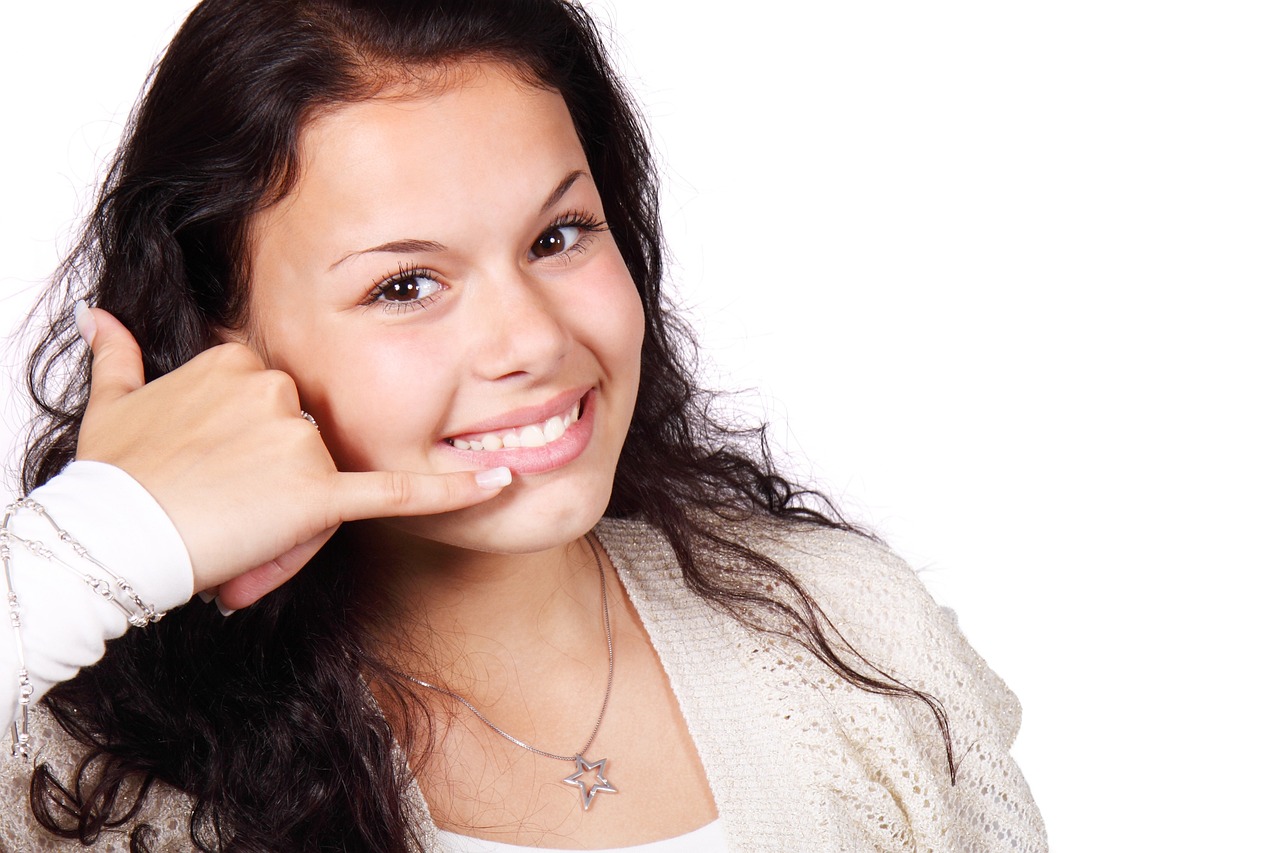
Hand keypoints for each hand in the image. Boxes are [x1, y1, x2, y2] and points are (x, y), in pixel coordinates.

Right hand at [74, 305, 509, 609]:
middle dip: (278, 473)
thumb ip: (117, 356)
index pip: (278, 403)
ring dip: (293, 503)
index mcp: (237, 362)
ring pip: (327, 472)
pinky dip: (450, 488)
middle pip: (308, 437)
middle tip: (224, 499)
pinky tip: (497, 482)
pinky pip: (395, 490)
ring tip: (235, 519)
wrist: (112, 536)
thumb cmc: (113, 478)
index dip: (254, 444)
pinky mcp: (317, 492)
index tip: (220, 464)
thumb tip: (98, 317)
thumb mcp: (113, 406)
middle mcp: (277, 389)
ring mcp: (299, 440)